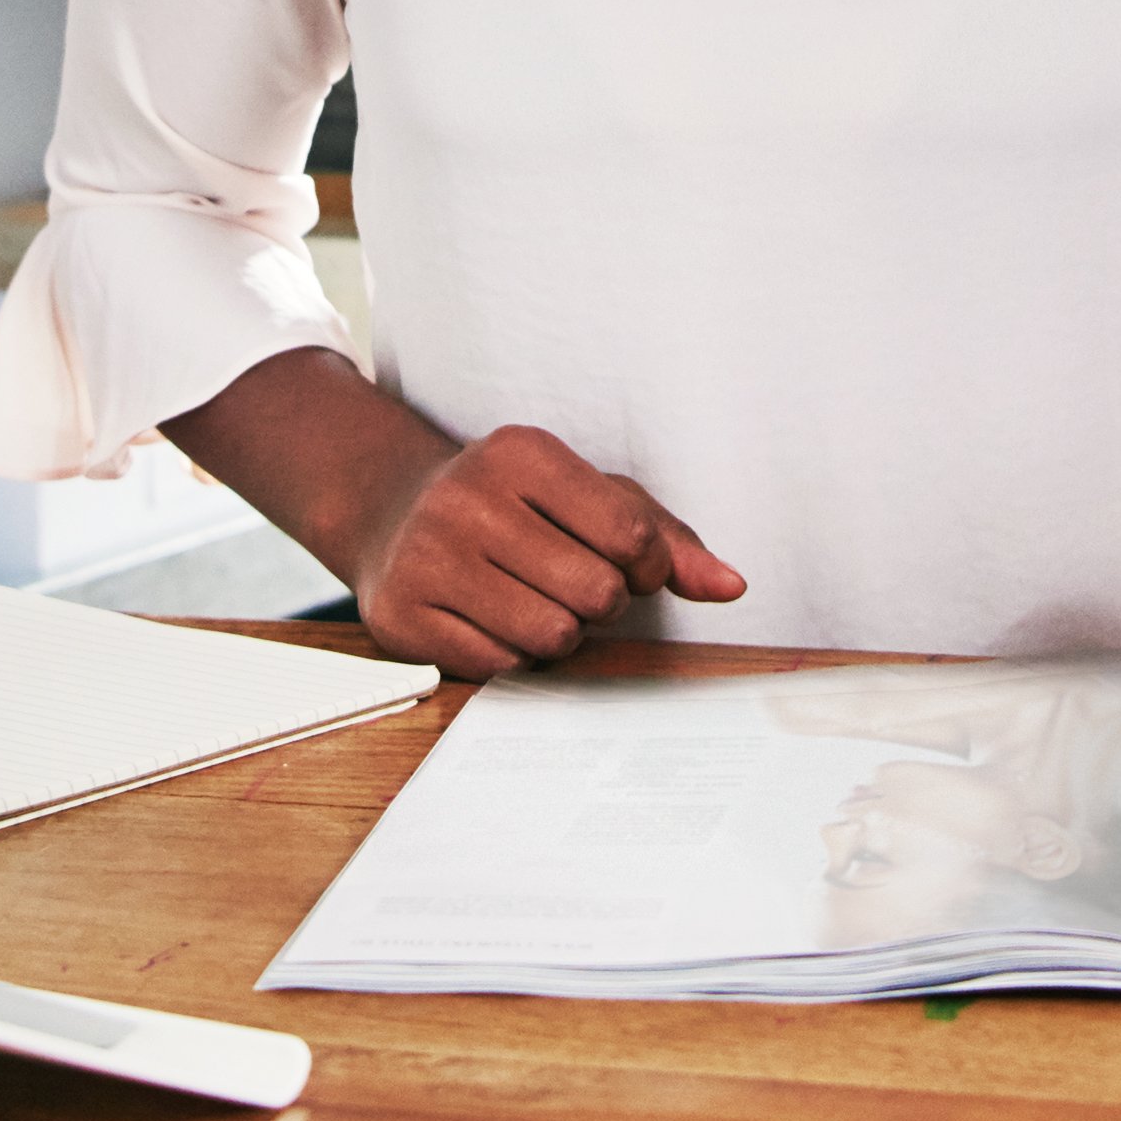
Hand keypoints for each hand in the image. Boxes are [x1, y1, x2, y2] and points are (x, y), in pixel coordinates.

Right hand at [354, 422, 746, 679]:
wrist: (391, 512)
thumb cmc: (512, 504)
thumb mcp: (586, 495)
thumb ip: (664, 537)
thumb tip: (730, 585)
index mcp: (521, 453)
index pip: (630, 534)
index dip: (646, 567)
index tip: (628, 564)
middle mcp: (467, 497)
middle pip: (595, 593)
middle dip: (600, 602)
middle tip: (572, 584)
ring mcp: (426, 557)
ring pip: (551, 637)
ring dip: (559, 633)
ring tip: (534, 600)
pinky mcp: (401, 615)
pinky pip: (500, 667)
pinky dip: (512, 655)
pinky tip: (492, 620)